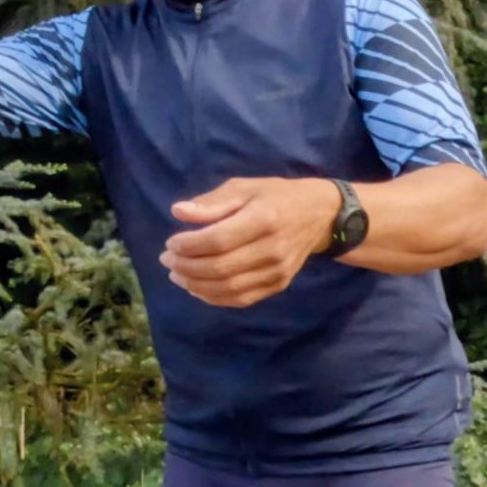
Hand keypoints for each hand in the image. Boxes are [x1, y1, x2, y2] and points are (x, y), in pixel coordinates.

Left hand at [160, 177, 338, 307]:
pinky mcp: (278, 285)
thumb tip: (178, 212)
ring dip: (195, 285)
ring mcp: (277, 271)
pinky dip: (213, 297)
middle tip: (167, 260)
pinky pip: (241, 299)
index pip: (218, 240)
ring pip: (228, 288)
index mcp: (264, 218)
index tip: (171, 242)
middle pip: (220, 267)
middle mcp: (272, 249)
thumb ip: (212, 202)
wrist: (319, 215)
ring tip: (176, 274)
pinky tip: (196, 287)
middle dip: (186, 267)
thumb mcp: (245, 187)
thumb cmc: (276, 196)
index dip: (189, 245)